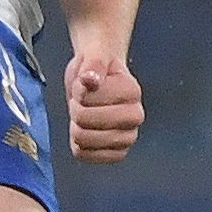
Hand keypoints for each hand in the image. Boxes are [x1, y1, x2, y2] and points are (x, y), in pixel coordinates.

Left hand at [65, 49, 144, 163]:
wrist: (97, 78)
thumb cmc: (95, 68)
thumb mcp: (93, 55)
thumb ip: (94, 64)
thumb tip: (92, 79)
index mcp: (132, 92)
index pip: (88, 100)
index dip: (79, 93)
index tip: (86, 85)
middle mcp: (135, 116)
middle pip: (84, 122)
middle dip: (76, 109)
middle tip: (83, 101)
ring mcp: (127, 136)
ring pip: (83, 142)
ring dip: (76, 127)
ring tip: (85, 114)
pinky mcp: (116, 152)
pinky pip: (86, 156)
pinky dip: (78, 145)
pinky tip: (86, 131)